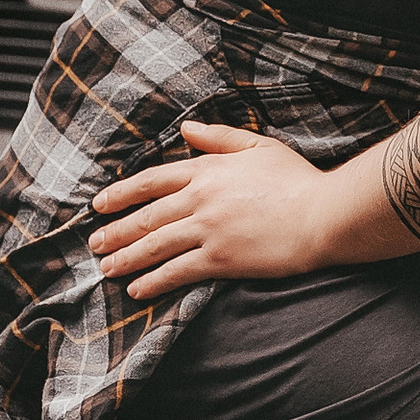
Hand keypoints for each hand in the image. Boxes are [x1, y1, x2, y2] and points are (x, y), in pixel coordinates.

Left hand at [89, 120, 340, 297]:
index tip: (100, 204)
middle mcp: (200, 199)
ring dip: (127, 258)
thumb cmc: (298, 180)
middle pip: (146, 216)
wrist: (324, 214)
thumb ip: (220, 138)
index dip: (122, 194)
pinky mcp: (221, 259)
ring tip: (107, 268)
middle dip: (116, 231)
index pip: (152, 180)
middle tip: (95, 243)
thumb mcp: (259, 146)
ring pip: (154, 245)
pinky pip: (177, 271)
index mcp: (208, 169)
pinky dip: (154, 281)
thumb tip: (186, 130)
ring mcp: (208, 230)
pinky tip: (138, 289)